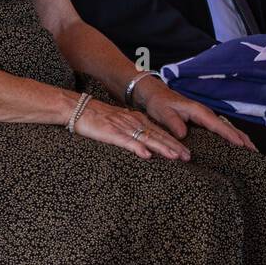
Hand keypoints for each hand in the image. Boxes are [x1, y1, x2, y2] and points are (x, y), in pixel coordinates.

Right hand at [73, 96, 190, 160]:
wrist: (77, 108)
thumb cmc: (96, 117)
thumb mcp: (119, 122)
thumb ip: (133, 131)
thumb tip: (146, 145)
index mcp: (136, 119)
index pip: (159, 132)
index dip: (173, 143)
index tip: (186, 152)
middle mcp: (133, 122)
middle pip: (157, 136)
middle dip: (174, 147)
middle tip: (188, 157)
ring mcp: (122, 127)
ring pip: (146, 138)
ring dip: (162, 148)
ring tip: (175, 156)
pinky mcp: (110, 132)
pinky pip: (126, 141)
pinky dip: (137, 147)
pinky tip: (147, 155)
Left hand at [136, 80, 258, 151]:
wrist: (157, 94)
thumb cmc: (160, 104)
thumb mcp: (163, 113)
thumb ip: (173, 123)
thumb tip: (184, 135)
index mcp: (199, 111)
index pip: (218, 125)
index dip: (230, 136)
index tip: (242, 146)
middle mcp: (206, 113)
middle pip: (229, 127)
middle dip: (243, 139)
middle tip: (255, 153)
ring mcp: (207, 117)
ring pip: (228, 128)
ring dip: (241, 138)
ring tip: (253, 151)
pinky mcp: (205, 121)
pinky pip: (222, 129)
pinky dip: (233, 136)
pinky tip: (238, 145)